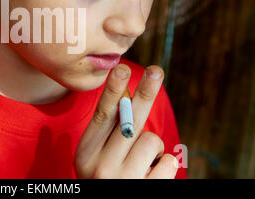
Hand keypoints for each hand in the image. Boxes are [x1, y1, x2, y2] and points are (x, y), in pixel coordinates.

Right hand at [74, 64, 177, 178]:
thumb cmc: (105, 177)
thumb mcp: (95, 157)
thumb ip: (107, 131)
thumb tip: (124, 93)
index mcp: (86, 153)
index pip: (102, 116)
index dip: (113, 90)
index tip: (123, 69)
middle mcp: (101, 167)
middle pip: (130, 120)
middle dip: (145, 93)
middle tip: (156, 71)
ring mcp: (124, 181)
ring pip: (152, 140)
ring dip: (152, 146)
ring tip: (141, 160)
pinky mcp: (146, 190)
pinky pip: (168, 161)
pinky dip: (164, 163)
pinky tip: (151, 172)